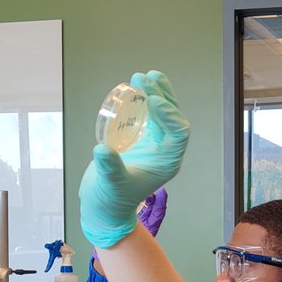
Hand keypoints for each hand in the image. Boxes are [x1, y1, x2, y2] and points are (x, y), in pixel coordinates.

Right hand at [79, 71, 189, 248]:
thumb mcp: (110, 184)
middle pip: (172, 117)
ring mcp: (155, 143)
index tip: (153, 101)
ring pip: (163, 113)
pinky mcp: (143, 138)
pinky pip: (150, 115)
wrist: (104, 206)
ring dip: (156, 93)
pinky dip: (145, 100)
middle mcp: (165, 150)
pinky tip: (136, 87)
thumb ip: (108, 168)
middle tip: (144, 79)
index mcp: (167, 162)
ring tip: (144, 76)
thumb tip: (101, 150)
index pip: (179, 133)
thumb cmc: (111, 199)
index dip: (170, 114)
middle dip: (161, 96)